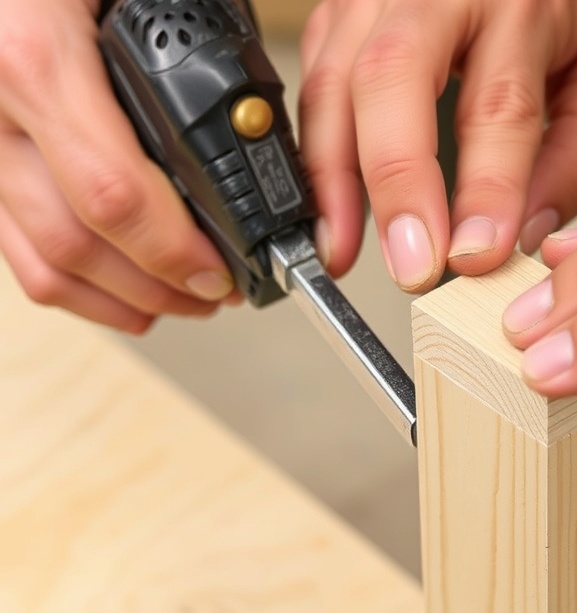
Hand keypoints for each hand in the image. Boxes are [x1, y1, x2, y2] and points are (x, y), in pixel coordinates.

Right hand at [0, 0, 234, 332]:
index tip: (222, 272)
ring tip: (186, 299)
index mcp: (35, 59)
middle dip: (160, 286)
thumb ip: (187, 50)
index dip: (173, 249)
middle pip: (77, 244)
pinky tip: (130, 290)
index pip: (112, 191)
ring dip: (124, 299)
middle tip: (219, 293)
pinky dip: (80, 286)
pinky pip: (18, 249)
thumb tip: (253, 124)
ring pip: (44, 261)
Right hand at [297, 0, 576, 291]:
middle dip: (396, 183)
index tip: (477, 255)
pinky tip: (332, 205)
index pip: (500, 104)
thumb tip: (520, 238)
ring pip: (336, 80)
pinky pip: (316, 78)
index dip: (486, 189)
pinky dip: (317, 151)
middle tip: (411, 265)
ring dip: (334, 177)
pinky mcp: (344, 7)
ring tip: (345, 251)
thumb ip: (576, 157)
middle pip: (394, 78)